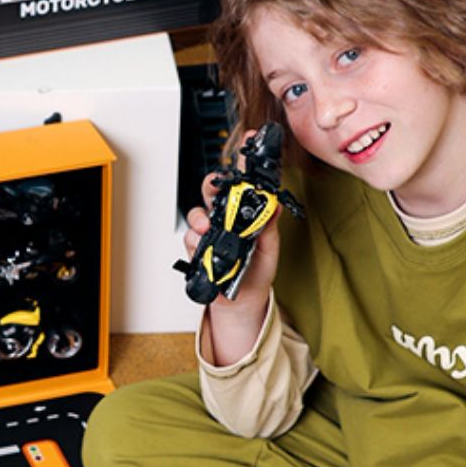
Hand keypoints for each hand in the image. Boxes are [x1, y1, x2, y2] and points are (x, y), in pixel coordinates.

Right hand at [185, 167, 281, 367]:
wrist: (245, 300)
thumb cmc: (257, 272)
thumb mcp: (270, 248)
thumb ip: (270, 227)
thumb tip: (275, 206)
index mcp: (241, 215)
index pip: (236, 190)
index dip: (234, 176)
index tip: (236, 166)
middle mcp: (223, 221)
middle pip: (210, 194)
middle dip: (209, 187)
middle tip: (213, 188)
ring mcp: (208, 235)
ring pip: (196, 216)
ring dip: (200, 219)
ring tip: (206, 228)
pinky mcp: (197, 250)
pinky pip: (190, 240)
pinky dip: (195, 243)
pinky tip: (204, 250)